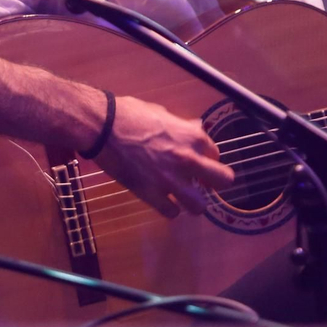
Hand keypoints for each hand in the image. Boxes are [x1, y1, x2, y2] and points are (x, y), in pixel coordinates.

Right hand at [89, 95, 233, 217]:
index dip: (206, 158)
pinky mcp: (151, 195)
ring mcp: (170, 180)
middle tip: (203, 183)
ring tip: (182, 196)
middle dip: (215, 182)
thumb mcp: (161, 113)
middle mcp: (188, 160)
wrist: (102, 127)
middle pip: (224, 181)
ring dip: (192, 201)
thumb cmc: (128, 114)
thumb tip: (193, 128)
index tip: (198, 160)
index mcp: (193, 137)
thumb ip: (181, 126)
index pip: (216, 154)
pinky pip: (171, 213)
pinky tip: (161, 199)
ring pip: (200, 206)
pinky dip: (168, 208)